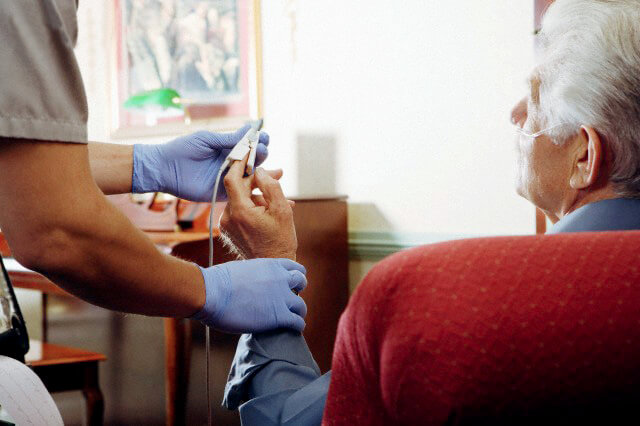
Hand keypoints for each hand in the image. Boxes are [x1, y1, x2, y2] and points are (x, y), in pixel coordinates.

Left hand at [131, 125, 268, 200]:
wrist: (165, 168)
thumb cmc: (182, 149)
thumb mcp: (207, 140)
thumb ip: (228, 139)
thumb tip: (248, 130)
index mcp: (226, 150)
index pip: (247, 146)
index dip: (257, 141)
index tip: (265, 136)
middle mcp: (229, 164)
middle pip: (251, 160)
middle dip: (260, 153)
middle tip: (264, 148)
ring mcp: (227, 179)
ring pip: (248, 174)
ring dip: (257, 167)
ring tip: (262, 157)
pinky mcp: (223, 192)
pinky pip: (239, 190)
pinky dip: (249, 184)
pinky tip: (256, 177)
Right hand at [191, 258, 307, 332]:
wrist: (212, 293)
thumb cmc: (217, 282)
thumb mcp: (240, 269)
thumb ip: (253, 274)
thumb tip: (249, 281)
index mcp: (271, 265)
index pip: (294, 267)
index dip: (294, 277)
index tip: (291, 284)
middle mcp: (280, 278)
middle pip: (301, 282)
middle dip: (298, 291)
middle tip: (291, 300)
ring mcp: (281, 297)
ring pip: (301, 305)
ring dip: (298, 312)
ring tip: (294, 318)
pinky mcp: (278, 316)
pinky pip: (297, 322)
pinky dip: (298, 326)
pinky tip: (294, 329)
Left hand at [220, 156, 297, 259]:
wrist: (272, 268)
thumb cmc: (280, 241)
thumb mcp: (282, 210)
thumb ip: (270, 186)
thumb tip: (259, 171)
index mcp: (240, 211)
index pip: (232, 178)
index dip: (240, 162)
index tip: (248, 152)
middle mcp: (228, 217)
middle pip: (239, 188)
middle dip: (258, 180)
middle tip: (277, 174)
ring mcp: (226, 225)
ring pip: (241, 199)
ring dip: (258, 195)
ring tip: (280, 199)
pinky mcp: (228, 230)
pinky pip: (240, 210)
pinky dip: (253, 206)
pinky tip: (269, 209)